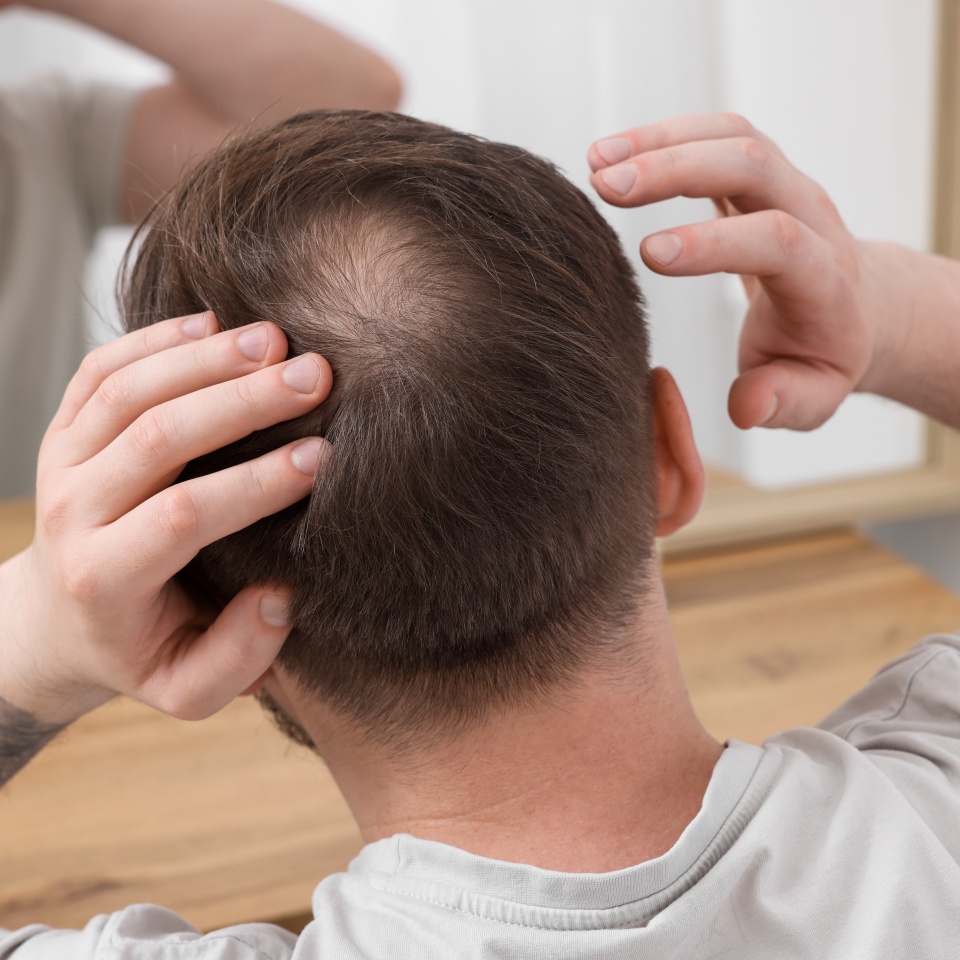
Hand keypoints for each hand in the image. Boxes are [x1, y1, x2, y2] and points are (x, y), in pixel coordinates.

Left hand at [0, 313, 331, 724]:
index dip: (254, 484)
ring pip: (126, 391)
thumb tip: (281, 595)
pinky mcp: (62, 429)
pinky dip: (155, 338)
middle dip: (242, 402)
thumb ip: (238, 658)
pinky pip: (99, 369)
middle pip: (155, 437)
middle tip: (316, 376)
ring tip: (277, 340)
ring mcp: (61, 463)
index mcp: (105, 578)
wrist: (56, 619)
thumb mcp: (186, 688)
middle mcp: (75, 512)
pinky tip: (215, 322)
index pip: (183, 517)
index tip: (322, 457)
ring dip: (205, 358)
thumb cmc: (139, 649)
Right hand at [588, 113, 895, 430]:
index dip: (713, 243)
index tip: (647, 255)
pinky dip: (660, 136)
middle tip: (607, 186)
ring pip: (730, 136)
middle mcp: (810, 214)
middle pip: (751, 164)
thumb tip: (747, 406)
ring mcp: (784, 185)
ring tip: (595, 162)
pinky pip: (714, 135)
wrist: (854, 306)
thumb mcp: (813, 397)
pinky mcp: (756, 173)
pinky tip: (609, 154)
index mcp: (822, 277)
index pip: (776, 240)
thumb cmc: (820, 356)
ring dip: (659, 141)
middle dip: (676, 169)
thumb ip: (784, 403)